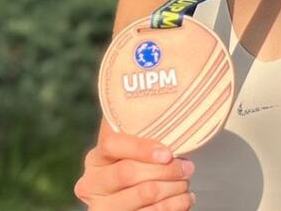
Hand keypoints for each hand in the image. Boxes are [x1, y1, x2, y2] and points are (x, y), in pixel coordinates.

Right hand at [75, 129, 195, 209]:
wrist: (131, 202)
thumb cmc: (138, 167)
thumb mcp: (133, 147)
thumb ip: (139, 125)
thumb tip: (160, 82)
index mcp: (96, 158)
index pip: (112, 145)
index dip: (141, 147)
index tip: (167, 153)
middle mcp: (92, 184)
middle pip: (129, 172)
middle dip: (166, 169)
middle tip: (188, 167)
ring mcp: (103, 208)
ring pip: (144, 194)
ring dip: (174, 187)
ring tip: (186, 182)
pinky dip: (174, 206)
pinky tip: (184, 198)